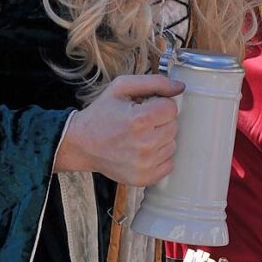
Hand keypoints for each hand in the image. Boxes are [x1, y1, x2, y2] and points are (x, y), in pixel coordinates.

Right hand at [53, 74, 184, 185]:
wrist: (81, 144)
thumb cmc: (101, 114)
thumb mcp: (122, 87)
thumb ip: (155, 82)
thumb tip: (180, 87)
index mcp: (140, 120)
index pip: (171, 108)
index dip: (159, 105)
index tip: (145, 108)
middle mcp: (145, 144)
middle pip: (173, 126)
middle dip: (160, 121)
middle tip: (140, 122)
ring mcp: (145, 165)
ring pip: (172, 145)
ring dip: (160, 139)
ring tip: (139, 137)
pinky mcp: (144, 178)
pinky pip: (168, 164)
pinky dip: (158, 157)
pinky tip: (142, 151)